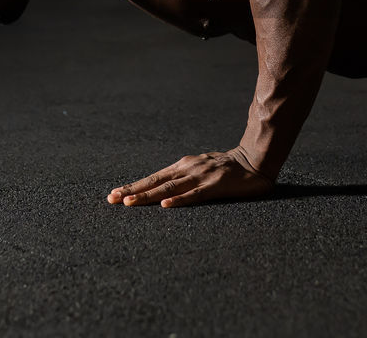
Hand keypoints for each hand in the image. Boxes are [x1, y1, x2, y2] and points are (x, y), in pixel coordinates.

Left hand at [107, 147, 274, 207]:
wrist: (255, 160)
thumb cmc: (228, 169)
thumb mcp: (202, 170)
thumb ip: (186, 178)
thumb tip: (165, 192)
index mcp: (184, 166)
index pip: (154, 178)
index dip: (134, 186)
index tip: (114, 194)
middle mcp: (188, 168)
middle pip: (156, 182)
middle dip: (132, 190)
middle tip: (112, 199)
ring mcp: (201, 176)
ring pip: (169, 188)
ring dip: (147, 196)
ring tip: (129, 203)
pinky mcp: (215, 185)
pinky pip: (194, 195)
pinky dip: (179, 200)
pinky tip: (165, 206)